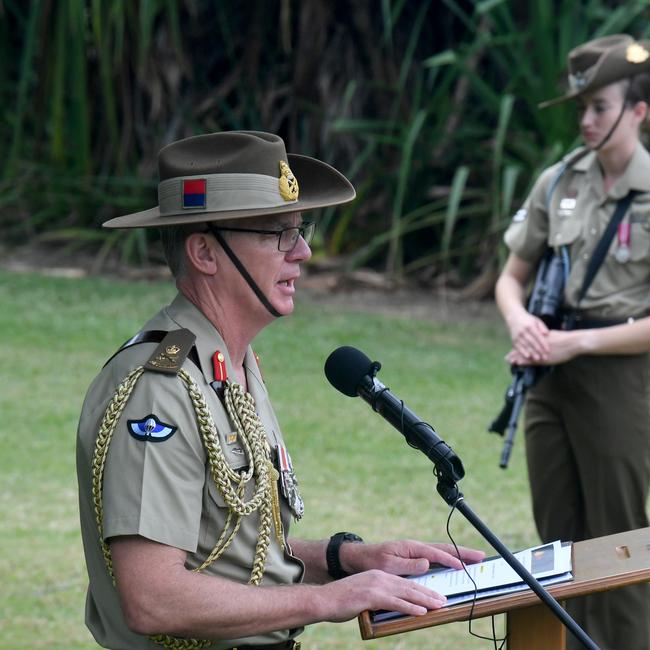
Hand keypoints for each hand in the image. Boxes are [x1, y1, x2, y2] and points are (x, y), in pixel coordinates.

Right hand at [320, 569, 446, 620]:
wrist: (324, 599)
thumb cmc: (342, 601)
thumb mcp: (364, 595)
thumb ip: (379, 598)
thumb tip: (391, 606)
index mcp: (378, 576)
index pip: (405, 582)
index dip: (421, 588)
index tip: (434, 594)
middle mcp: (380, 577)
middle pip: (409, 586)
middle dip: (428, 593)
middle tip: (443, 600)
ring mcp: (376, 586)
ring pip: (406, 593)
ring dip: (425, 600)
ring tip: (439, 605)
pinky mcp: (372, 596)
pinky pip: (395, 602)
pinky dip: (410, 607)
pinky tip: (421, 611)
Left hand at [340, 539, 484, 576]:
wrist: (359, 558)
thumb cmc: (372, 561)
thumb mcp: (388, 564)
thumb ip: (408, 564)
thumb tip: (427, 562)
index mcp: (410, 547)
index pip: (436, 553)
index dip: (452, 559)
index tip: (465, 565)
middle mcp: (415, 547)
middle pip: (443, 548)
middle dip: (463, 552)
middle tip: (481, 556)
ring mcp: (415, 551)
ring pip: (441, 552)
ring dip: (459, 555)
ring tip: (475, 558)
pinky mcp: (414, 557)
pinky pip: (435, 557)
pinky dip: (448, 559)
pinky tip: (456, 563)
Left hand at [507, 329, 582, 365]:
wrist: (574, 342)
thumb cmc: (566, 339)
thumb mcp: (553, 335)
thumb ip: (546, 337)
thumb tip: (544, 336)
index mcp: (540, 339)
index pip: (527, 343)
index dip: (519, 347)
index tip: (512, 350)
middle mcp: (537, 345)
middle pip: (524, 349)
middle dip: (515, 354)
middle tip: (506, 358)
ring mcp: (540, 351)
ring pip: (526, 355)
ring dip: (516, 358)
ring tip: (508, 361)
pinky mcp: (544, 358)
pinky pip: (531, 360)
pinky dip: (524, 361)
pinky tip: (517, 363)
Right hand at [508, 312, 549, 361]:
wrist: (513, 317)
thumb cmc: (528, 320)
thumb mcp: (536, 320)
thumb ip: (542, 327)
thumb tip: (547, 334)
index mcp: (530, 326)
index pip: (538, 336)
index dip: (543, 343)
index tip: (548, 350)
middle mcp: (523, 331)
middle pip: (532, 342)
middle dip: (539, 350)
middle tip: (545, 357)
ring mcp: (517, 336)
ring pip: (526, 346)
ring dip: (532, 353)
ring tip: (538, 359)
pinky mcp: (513, 339)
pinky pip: (518, 347)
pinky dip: (523, 352)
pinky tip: (528, 357)